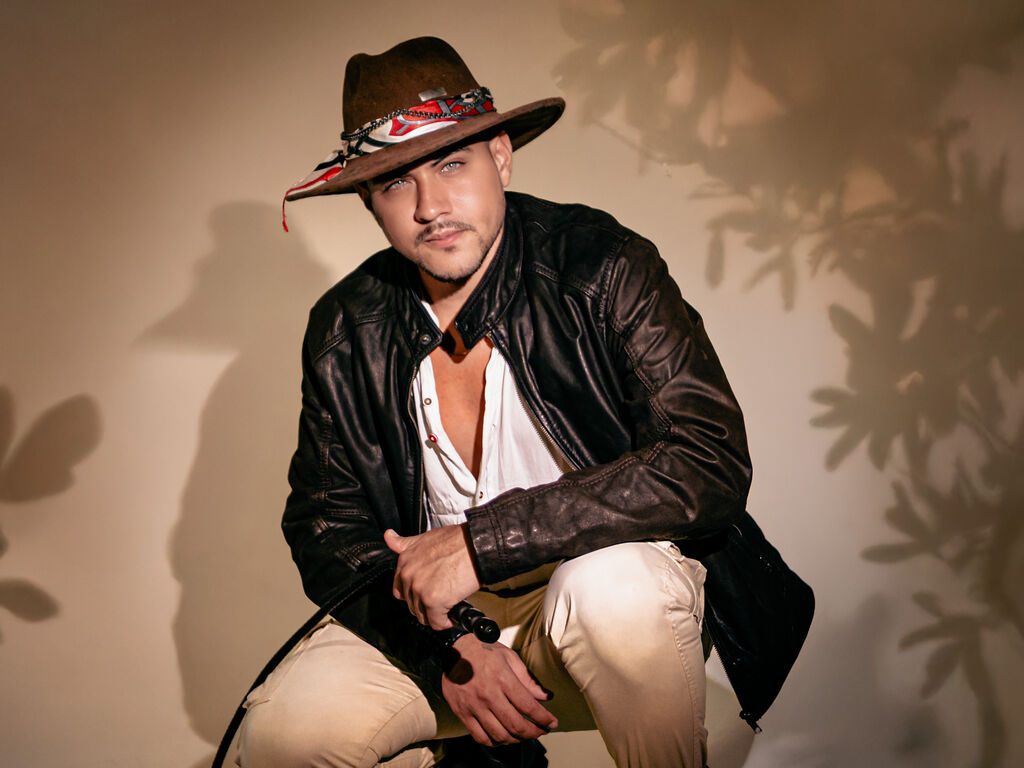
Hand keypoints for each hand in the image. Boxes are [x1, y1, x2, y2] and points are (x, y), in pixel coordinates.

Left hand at [384, 525, 480, 629]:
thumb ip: (405, 543)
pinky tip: (454, 612)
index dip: (415, 594)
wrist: (476, 546)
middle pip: (412, 605)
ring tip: (449, 604)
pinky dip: (447, 622)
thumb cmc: (457, 541)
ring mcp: (419, 589)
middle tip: (443, 597)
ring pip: (423, 616)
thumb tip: (389, 537)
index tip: (427, 592)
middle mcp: (408, 575)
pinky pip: (436, 622)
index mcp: (405, 561)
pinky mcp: (433, 601)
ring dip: (437, 614)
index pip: (400, 589)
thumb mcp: (425, 537)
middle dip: (427, 605)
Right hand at [443, 634, 557, 745]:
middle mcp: (488, 694)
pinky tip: (502, 738)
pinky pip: (480, 736)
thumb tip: (546, 697)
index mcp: (503, 678)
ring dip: (515, 740)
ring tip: (522, 735)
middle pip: (515, 725)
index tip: (552, 723)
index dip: (544, 718)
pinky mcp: (462, 712)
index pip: (529, 706)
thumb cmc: (484, 650)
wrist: (453, 648)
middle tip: (540, 732)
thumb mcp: (509, 657)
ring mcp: (474, 705)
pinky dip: (494, 742)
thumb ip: (528, 679)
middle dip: (533, 733)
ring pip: (499, 735)